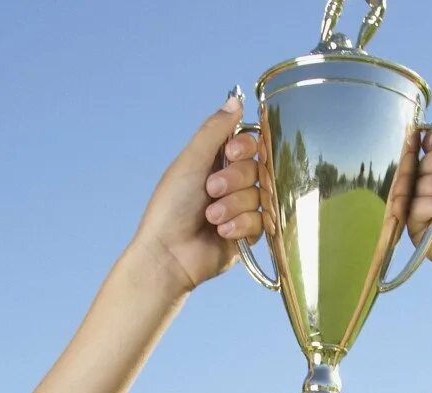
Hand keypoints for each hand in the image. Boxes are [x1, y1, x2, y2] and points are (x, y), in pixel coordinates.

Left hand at [132, 94, 261, 292]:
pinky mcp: (249, 233)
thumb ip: (214, 130)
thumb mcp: (190, 161)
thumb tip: (235, 99)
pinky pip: (262, 221)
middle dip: (234, 180)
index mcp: (216, 161)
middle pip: (257, 168)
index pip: (249, 143)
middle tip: (210, 191)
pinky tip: (222, 232)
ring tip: (211, 217)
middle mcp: (231, 182)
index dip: (245, 148)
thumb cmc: (170, 207)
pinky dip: (240, 225)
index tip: (230, 153)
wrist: (169, 254)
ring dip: (234, 206)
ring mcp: (241, 208)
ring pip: (260, 196)